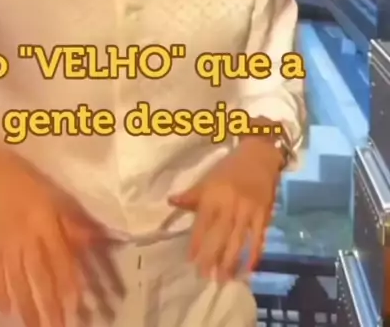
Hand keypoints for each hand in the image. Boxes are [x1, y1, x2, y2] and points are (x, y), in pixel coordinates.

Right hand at [0, 145, 115, 326]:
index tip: (77, 305)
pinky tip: (6, 309)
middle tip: (58, 326)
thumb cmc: (24, 180)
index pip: (59, 258)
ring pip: (17, 280)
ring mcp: (4, 243)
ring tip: (35, 326)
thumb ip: (71, 222)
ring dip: (27, 306)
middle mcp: (24, 236)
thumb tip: (96, 239)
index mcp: (43, 221)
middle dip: (49, 304)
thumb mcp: (53, 195)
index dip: (68, 282)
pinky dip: (1, 292)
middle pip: (38, 275)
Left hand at [168, 140, 280, 281]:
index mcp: (213, 194)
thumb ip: (192, 195)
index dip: (196, 242)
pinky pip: (258, 238)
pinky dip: (254, 255)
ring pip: (238, 240)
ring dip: (230, 261)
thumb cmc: (230, 168)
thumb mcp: (208, 178)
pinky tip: (248, 270)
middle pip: (219, 235)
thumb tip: (171, 202)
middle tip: (205, 276)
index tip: (190, 261)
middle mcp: (230, 204)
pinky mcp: (264, 214)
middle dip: (212, 257)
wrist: (259, 155)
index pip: (202, 223)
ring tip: (223, 278)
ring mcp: (248, 210)